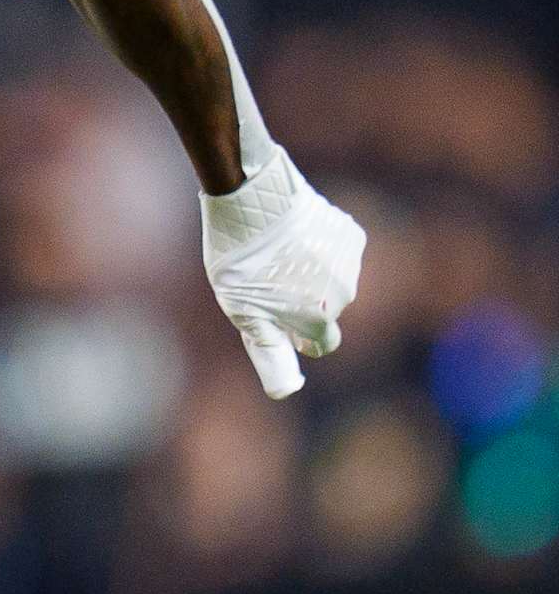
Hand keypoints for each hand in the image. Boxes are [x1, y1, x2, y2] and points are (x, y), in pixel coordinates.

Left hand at [201, 149, 364, 398]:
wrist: (254, 200)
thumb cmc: (241, 260)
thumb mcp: (244, 312)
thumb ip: (269, 353)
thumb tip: (284, 393)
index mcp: (318, 319)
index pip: (321, 343)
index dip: (299, 334)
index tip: (281, 318)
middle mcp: (344, 295)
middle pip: (326, 310)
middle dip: (304, 301)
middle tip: (269, 276)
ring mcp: (350, 263)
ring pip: (333, 278)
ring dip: (312, 271)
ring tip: (279, 251)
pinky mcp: (352, 234)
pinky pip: (339, 249)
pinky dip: (322, 245)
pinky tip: (296, 232)